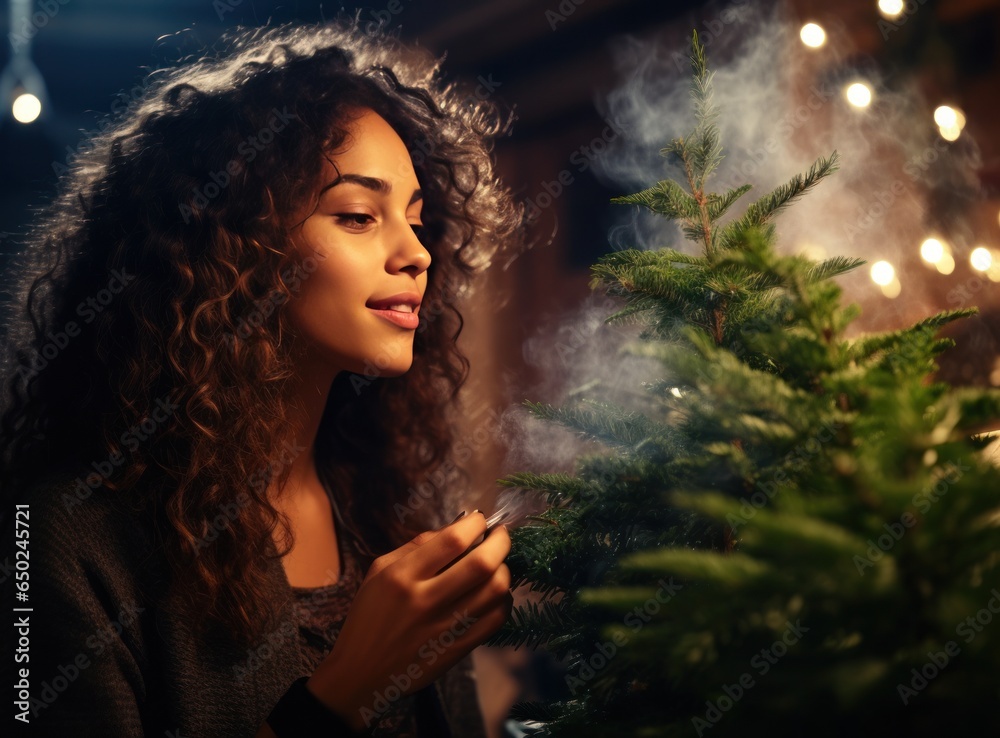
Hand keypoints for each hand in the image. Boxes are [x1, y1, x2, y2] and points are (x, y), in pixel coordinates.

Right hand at [305, 512, 511, 730]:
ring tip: (498, 564)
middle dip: (501, 541)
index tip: (480, 519)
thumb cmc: (370, 615)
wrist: (361, 672)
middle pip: (482, 564)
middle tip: (500, 534)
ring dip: (504, 570)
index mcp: (402, 577)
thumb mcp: (380, 570)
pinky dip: (504, 601)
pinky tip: (496, 594)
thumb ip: (416, 545)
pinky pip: (495, 620)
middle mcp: (425, 600)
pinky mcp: (457, 650)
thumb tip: (455, 527)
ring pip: (495, 591)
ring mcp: (444, 628)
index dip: (475, 524)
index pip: (452, 541)